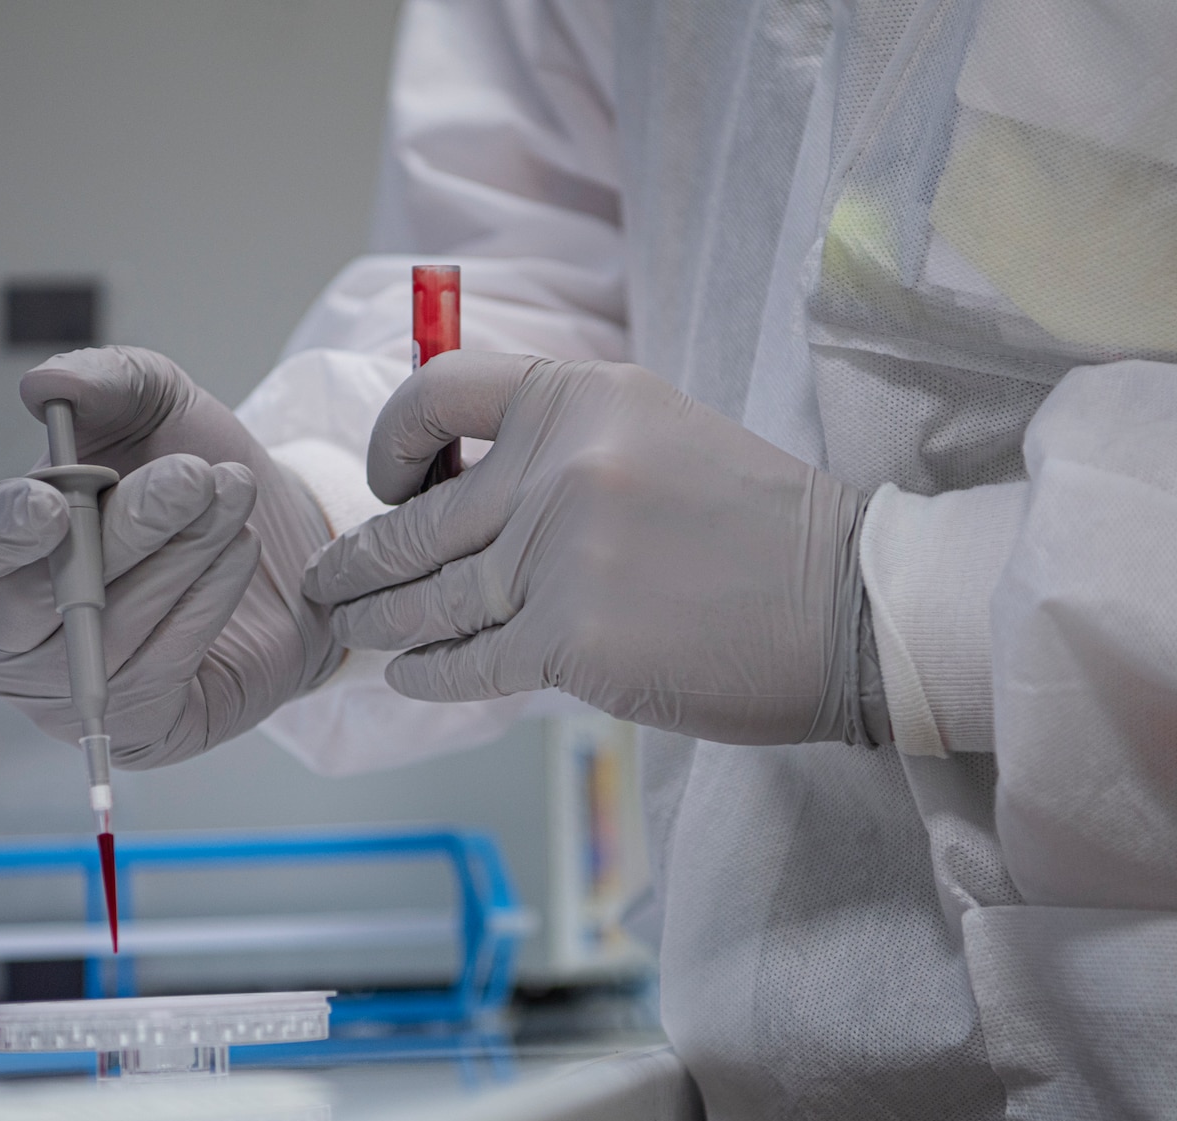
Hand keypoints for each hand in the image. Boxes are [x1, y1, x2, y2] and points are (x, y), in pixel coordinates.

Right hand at [0, 347, 338, 766]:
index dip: (0, 531)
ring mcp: (70, 695)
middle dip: (125, 533)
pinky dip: (206, 601)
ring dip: (184, 556)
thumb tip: (45, 384)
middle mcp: (12, 637)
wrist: (280, 546)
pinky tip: (240, 551)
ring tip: (235, 496)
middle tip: (193, 478)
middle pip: (46, 598)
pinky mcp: (141, 730)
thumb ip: (102, 383)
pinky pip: (165, 666)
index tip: (51, 502)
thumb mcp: (155, 408)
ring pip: (115, 630)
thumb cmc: (189, 478)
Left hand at [302, 352, 870, 745]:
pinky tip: (405, 674)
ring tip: (347, 626)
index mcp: (580, 395)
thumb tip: (459, 491)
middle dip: (358, 558)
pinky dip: (427, 671)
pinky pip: (466, 659)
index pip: (437, 391)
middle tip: (326, 580)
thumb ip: (561, 447)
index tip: (389, 480)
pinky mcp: (568, 640)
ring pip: (427, 596)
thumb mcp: (658, 435)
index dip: (391, 437)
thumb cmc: (760, 530)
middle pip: (416, 518)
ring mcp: (557, 554)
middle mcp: (557, 464)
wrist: (850, 607)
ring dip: (375, 617)